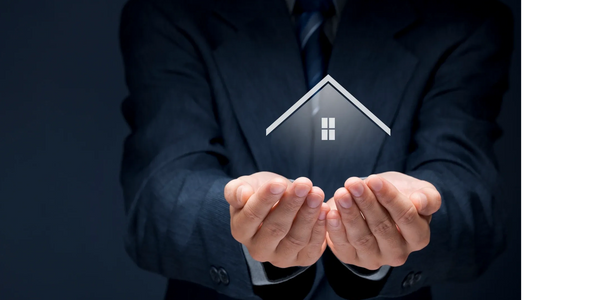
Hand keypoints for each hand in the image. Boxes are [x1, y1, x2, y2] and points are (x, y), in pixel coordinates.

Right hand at [224, 172, 329, 267]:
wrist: (280, 204)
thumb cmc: (260, 193)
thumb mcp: (246, 186)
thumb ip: (236, 190)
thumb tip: (242, 196)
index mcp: (240, 230)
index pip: (252, 216)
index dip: (266, 199)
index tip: (279, 183)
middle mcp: (258, 249)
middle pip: (275, 228)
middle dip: (291, 204)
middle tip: (304, 184)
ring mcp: (280, 258)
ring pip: (296, 238)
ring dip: (308, 214)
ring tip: (317, 193)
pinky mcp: (302, 260)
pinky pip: (312, 246)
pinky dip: (320, 228)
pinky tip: (325, 209)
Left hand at [325, 172, 440, 269]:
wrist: (374, 200)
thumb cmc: (399, 195)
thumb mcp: (418, 190)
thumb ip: (428, 197)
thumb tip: (420, 202)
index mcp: (419, 237)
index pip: (406, 217)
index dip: (389, 198)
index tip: (374, 179)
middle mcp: (399, 253)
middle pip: (382, 228)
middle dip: (366, 203)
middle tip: (352, 183)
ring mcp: (375, 259)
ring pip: (362, 237)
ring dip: (350, 214)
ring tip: (342, 193)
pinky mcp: (353, 259)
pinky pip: (344, 246)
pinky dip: (336, 229)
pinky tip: (331, 212)